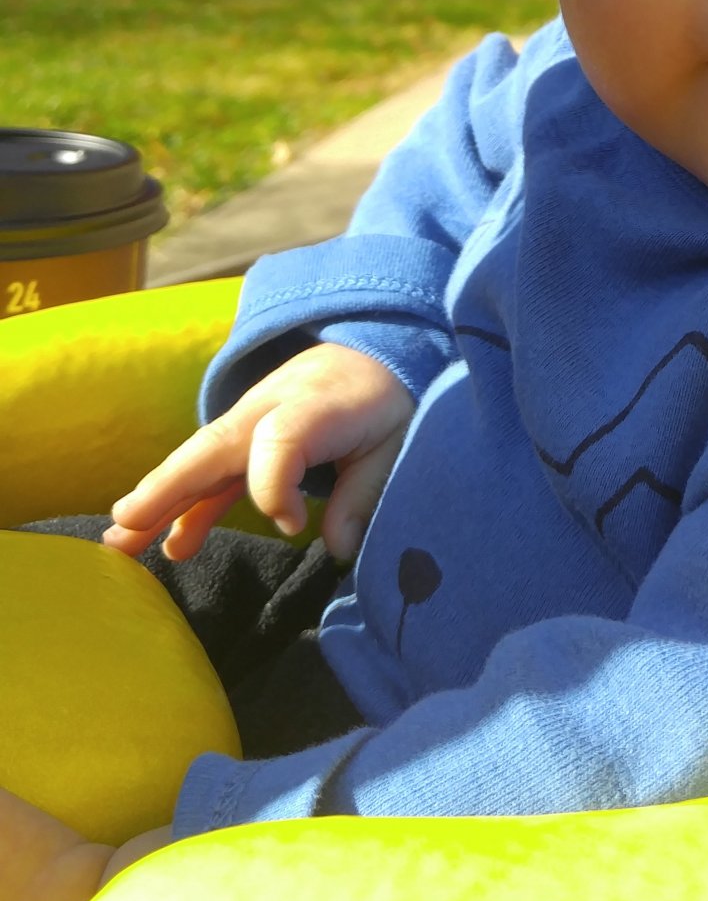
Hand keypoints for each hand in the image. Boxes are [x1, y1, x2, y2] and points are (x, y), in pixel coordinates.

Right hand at [103, 342, 416, 564]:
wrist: (373, 351)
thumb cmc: (386, 400)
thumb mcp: (394, 442)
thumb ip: (363, 493)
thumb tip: (337, 549)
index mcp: (314, 404)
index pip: (279, 441)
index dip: (275, 487)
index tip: (292, 526)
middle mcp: (270, 407)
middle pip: (214, 446)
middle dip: (169, 487)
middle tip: (126, 524)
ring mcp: (250, 419)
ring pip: (200, 460)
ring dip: (159, 499)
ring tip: (120, 540)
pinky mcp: (246, 437)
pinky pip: (211, 471)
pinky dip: (187, 503)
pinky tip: (169, 542)